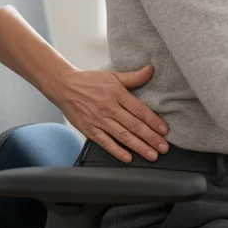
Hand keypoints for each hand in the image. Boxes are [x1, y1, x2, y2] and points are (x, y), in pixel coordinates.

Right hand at [53, 65, 168, 162]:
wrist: (64, 86)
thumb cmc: (89, 81)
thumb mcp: (113, 76)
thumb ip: (133, 77)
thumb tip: (151, 70)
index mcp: (117, 94)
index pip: (140, 110)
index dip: (153, 121)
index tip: (164, 131)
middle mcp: (109, 108)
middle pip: (134, 125)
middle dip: (151, 138)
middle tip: (163, 148)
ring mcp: (99, 120)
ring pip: (123, 136)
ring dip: (139, 147)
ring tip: (152, 155)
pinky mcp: (89, 130)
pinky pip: (105, 143)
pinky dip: (117, 152)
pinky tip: (128, 158)